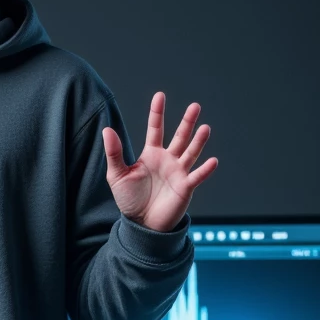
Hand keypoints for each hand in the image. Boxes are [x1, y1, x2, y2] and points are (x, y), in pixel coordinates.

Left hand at [102, 91, 217, 232]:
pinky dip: (205, 170)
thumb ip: (114, 153)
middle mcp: (168, 159)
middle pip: (180, 136)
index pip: (156, 129)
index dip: (157, 113)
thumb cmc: (130, 199)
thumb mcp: (117, 175)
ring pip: (191, 152)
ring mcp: (178, 172)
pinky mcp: (185, 187)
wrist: (141, 224)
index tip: (160, 96)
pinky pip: (197, 176)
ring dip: (198, 141)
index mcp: (151, 154)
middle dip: (187, 122)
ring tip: (205, 128)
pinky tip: (213, 161)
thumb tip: (107, 130)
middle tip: (195, 106)